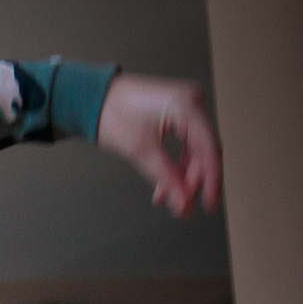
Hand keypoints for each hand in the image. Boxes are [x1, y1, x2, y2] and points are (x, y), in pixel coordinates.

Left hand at [95, 73, 221, 216]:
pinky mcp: (178, 113)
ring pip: (194, 150)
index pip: (209, 149)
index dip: (212, 180)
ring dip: (182, 176)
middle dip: (192, 181)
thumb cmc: (110, 112)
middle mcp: (192, 101)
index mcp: (186, 104)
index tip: (210, 204)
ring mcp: (187, 106)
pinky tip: (165, 185)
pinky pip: (185, 144)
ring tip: (168, 199)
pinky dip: (175, 165)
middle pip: (203, 150)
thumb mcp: (140, 150)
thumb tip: (183, 202)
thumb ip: (165, 178)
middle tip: (182, 206)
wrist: (90, 97)